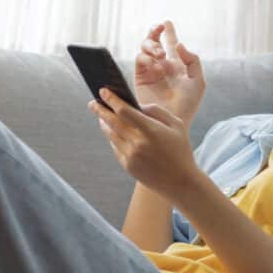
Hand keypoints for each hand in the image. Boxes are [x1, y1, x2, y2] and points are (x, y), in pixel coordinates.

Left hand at [88, 87, 199, 201]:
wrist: (180, 182)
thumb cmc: (180, 149)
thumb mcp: (176, 125)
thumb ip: (157, 111)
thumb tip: (136, 105)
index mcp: (151, 130)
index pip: (124, 111)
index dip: (112, 100)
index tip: (103, 91)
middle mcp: (138, 143)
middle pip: (112, 122)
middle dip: (100, 110)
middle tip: (92, 103)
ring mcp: (131, 156)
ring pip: (111, 135)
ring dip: (104, 124)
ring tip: (101, 117)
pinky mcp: (128, 166)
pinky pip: (116, 147)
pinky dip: (113, 138)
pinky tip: (113, 133)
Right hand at [134, 20, 204, 123]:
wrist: (172, 121)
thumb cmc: (188, 105)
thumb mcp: (198, 81)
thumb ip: (193, 60)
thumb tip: (179, 44)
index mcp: (177, 66)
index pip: (171, 45)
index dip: (168, 33)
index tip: (166, 22)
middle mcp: (162, 67)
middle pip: (154, 43)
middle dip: (155, 34)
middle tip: (161, 31)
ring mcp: (150, 72)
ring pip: (144, 49)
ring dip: (151, 45)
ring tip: (160, 53)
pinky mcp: (140, 78)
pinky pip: (139, 61)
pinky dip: (146, 58)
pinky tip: (156, 64)